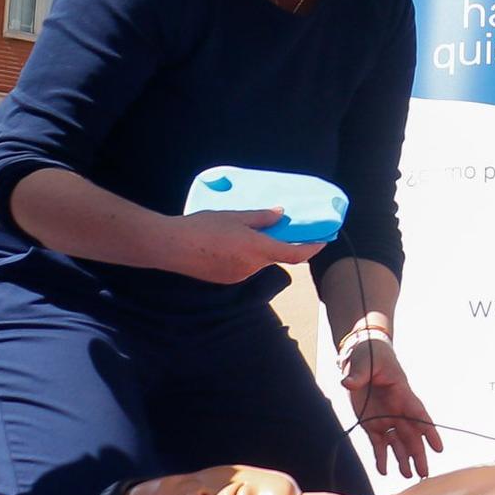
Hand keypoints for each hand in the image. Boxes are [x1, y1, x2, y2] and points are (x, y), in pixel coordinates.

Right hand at [168, 209, 323, 284]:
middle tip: (275, 226)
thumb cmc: (204, 227)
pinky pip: (243, 267)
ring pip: (257, 262)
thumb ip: (261, 217)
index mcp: (258, 250)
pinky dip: (244, 256)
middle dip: (277, 244)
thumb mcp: (235, 216)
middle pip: (274, 257)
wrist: (172, 246)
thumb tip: (280, 215)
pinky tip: (226, 243)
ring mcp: (238, 277)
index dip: (311, 249)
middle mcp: (252, 268)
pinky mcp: (225, 279)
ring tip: (241, 231)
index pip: (294, 254)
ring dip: (258, 249)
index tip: (322, 241)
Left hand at [340, 335, 443, 478]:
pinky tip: (384, 470)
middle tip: (424, 473)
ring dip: (403, 459)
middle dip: (419, 454)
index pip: (419, 415)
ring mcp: (385, 418)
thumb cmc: (370, 355)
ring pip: (398, 443)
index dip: (429, 432)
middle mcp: (397, 410)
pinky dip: (381, 457)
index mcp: (402, 394)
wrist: (362, 355)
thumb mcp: (364, 362)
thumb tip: (348, 382)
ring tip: (409, 476)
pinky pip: (379, 444)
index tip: (438, 448)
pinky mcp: (371, 424)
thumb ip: (358, 375)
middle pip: (411, 435)